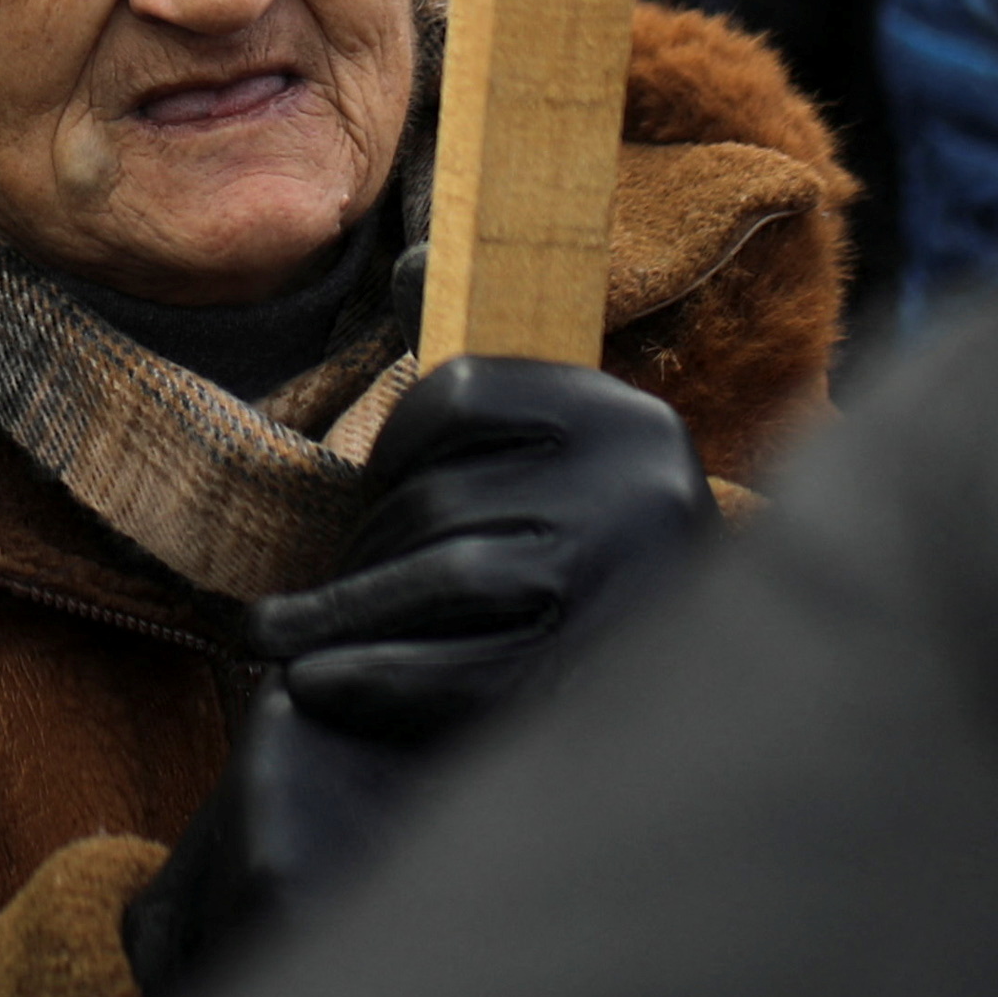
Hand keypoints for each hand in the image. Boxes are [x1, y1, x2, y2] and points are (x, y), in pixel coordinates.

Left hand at [120, 355, 708, 996]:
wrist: (718, 734)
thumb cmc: (605, 585)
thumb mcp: (573, 469)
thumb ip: (494, 385)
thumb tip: (407, 262)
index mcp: (628, 422)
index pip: (458, 395)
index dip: (399, 447)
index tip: (380, 494)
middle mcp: (634, 490)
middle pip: (437, 497)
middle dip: (366, 550)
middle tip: (309, 600)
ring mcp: (614, 584)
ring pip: (432, 578)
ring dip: (341, 614)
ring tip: (279, 643)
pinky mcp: (586, 679)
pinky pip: (444, 667)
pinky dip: (367, 675)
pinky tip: (313, 685)